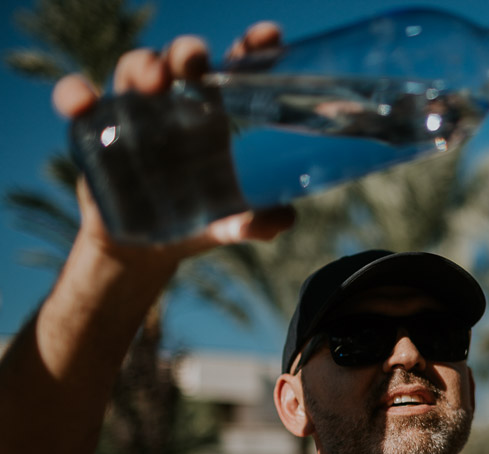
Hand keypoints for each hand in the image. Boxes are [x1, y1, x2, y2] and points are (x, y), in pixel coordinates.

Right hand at [52, 23, 293, 266]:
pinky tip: (82, 102)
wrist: (142, 251)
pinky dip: (74, 93)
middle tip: (195, 59)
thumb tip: (283, 219)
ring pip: (135, 68)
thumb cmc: (195, 223)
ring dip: (143, 66)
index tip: (268, 35)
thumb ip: (258, 222)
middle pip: (181, 61)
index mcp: (216, 115)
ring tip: (154, 83)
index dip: (251, 50)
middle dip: (187, 51)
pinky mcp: (94, 129)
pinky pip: (79, 100)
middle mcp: (175, 105)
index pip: (235, 71)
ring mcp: (134, 112)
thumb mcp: (230, 225)